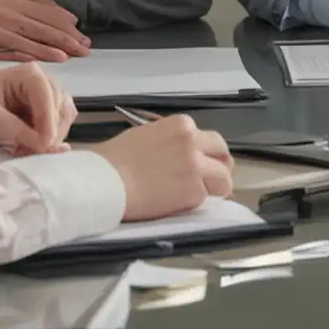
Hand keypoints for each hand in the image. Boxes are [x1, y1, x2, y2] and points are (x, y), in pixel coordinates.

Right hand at [0, 0, 89, 62]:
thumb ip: (18, 4)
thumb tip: (44, 14)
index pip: (46, 6)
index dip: (65, 18)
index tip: (78, 29)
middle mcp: (11, 6)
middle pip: (49, 20)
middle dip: (70, 33)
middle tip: (86, 44)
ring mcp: (4, 22)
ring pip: (41, 33)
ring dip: (63, 43)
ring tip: (79, 52)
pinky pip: (25, 46)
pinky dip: (43, 52)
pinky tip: (58, 57)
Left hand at [0, 63, 76, 155]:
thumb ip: (17, 130)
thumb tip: (45, 145)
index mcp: (28, 74)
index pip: (49, 97)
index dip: (49, 122)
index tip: (43, 145)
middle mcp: (40, 82)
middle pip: (61, 108)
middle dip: (50, 132)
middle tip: (33, 152)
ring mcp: (41, 97)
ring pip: (61, 118)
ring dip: (50, 137)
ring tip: (28, 151)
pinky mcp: (37, 112)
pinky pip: (53, 126)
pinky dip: (45, 139)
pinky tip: (29, 147)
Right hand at [89, 115, 235, 220]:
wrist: (104, 182)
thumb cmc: (113, 160)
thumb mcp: (145, 135)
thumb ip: (169, 141)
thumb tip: (176, 153)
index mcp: (181, 125)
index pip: (207, 138)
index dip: (205, 153)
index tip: (200, 163)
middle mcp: (194, 142)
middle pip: (222, 153)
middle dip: (219, 166)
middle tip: (212, 180)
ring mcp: (196, 167)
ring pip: (223, 178)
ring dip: (216, 187)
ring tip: (201, 195)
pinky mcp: (194, 192)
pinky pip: (206, 198)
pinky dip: (196, 202)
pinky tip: (179, 203)